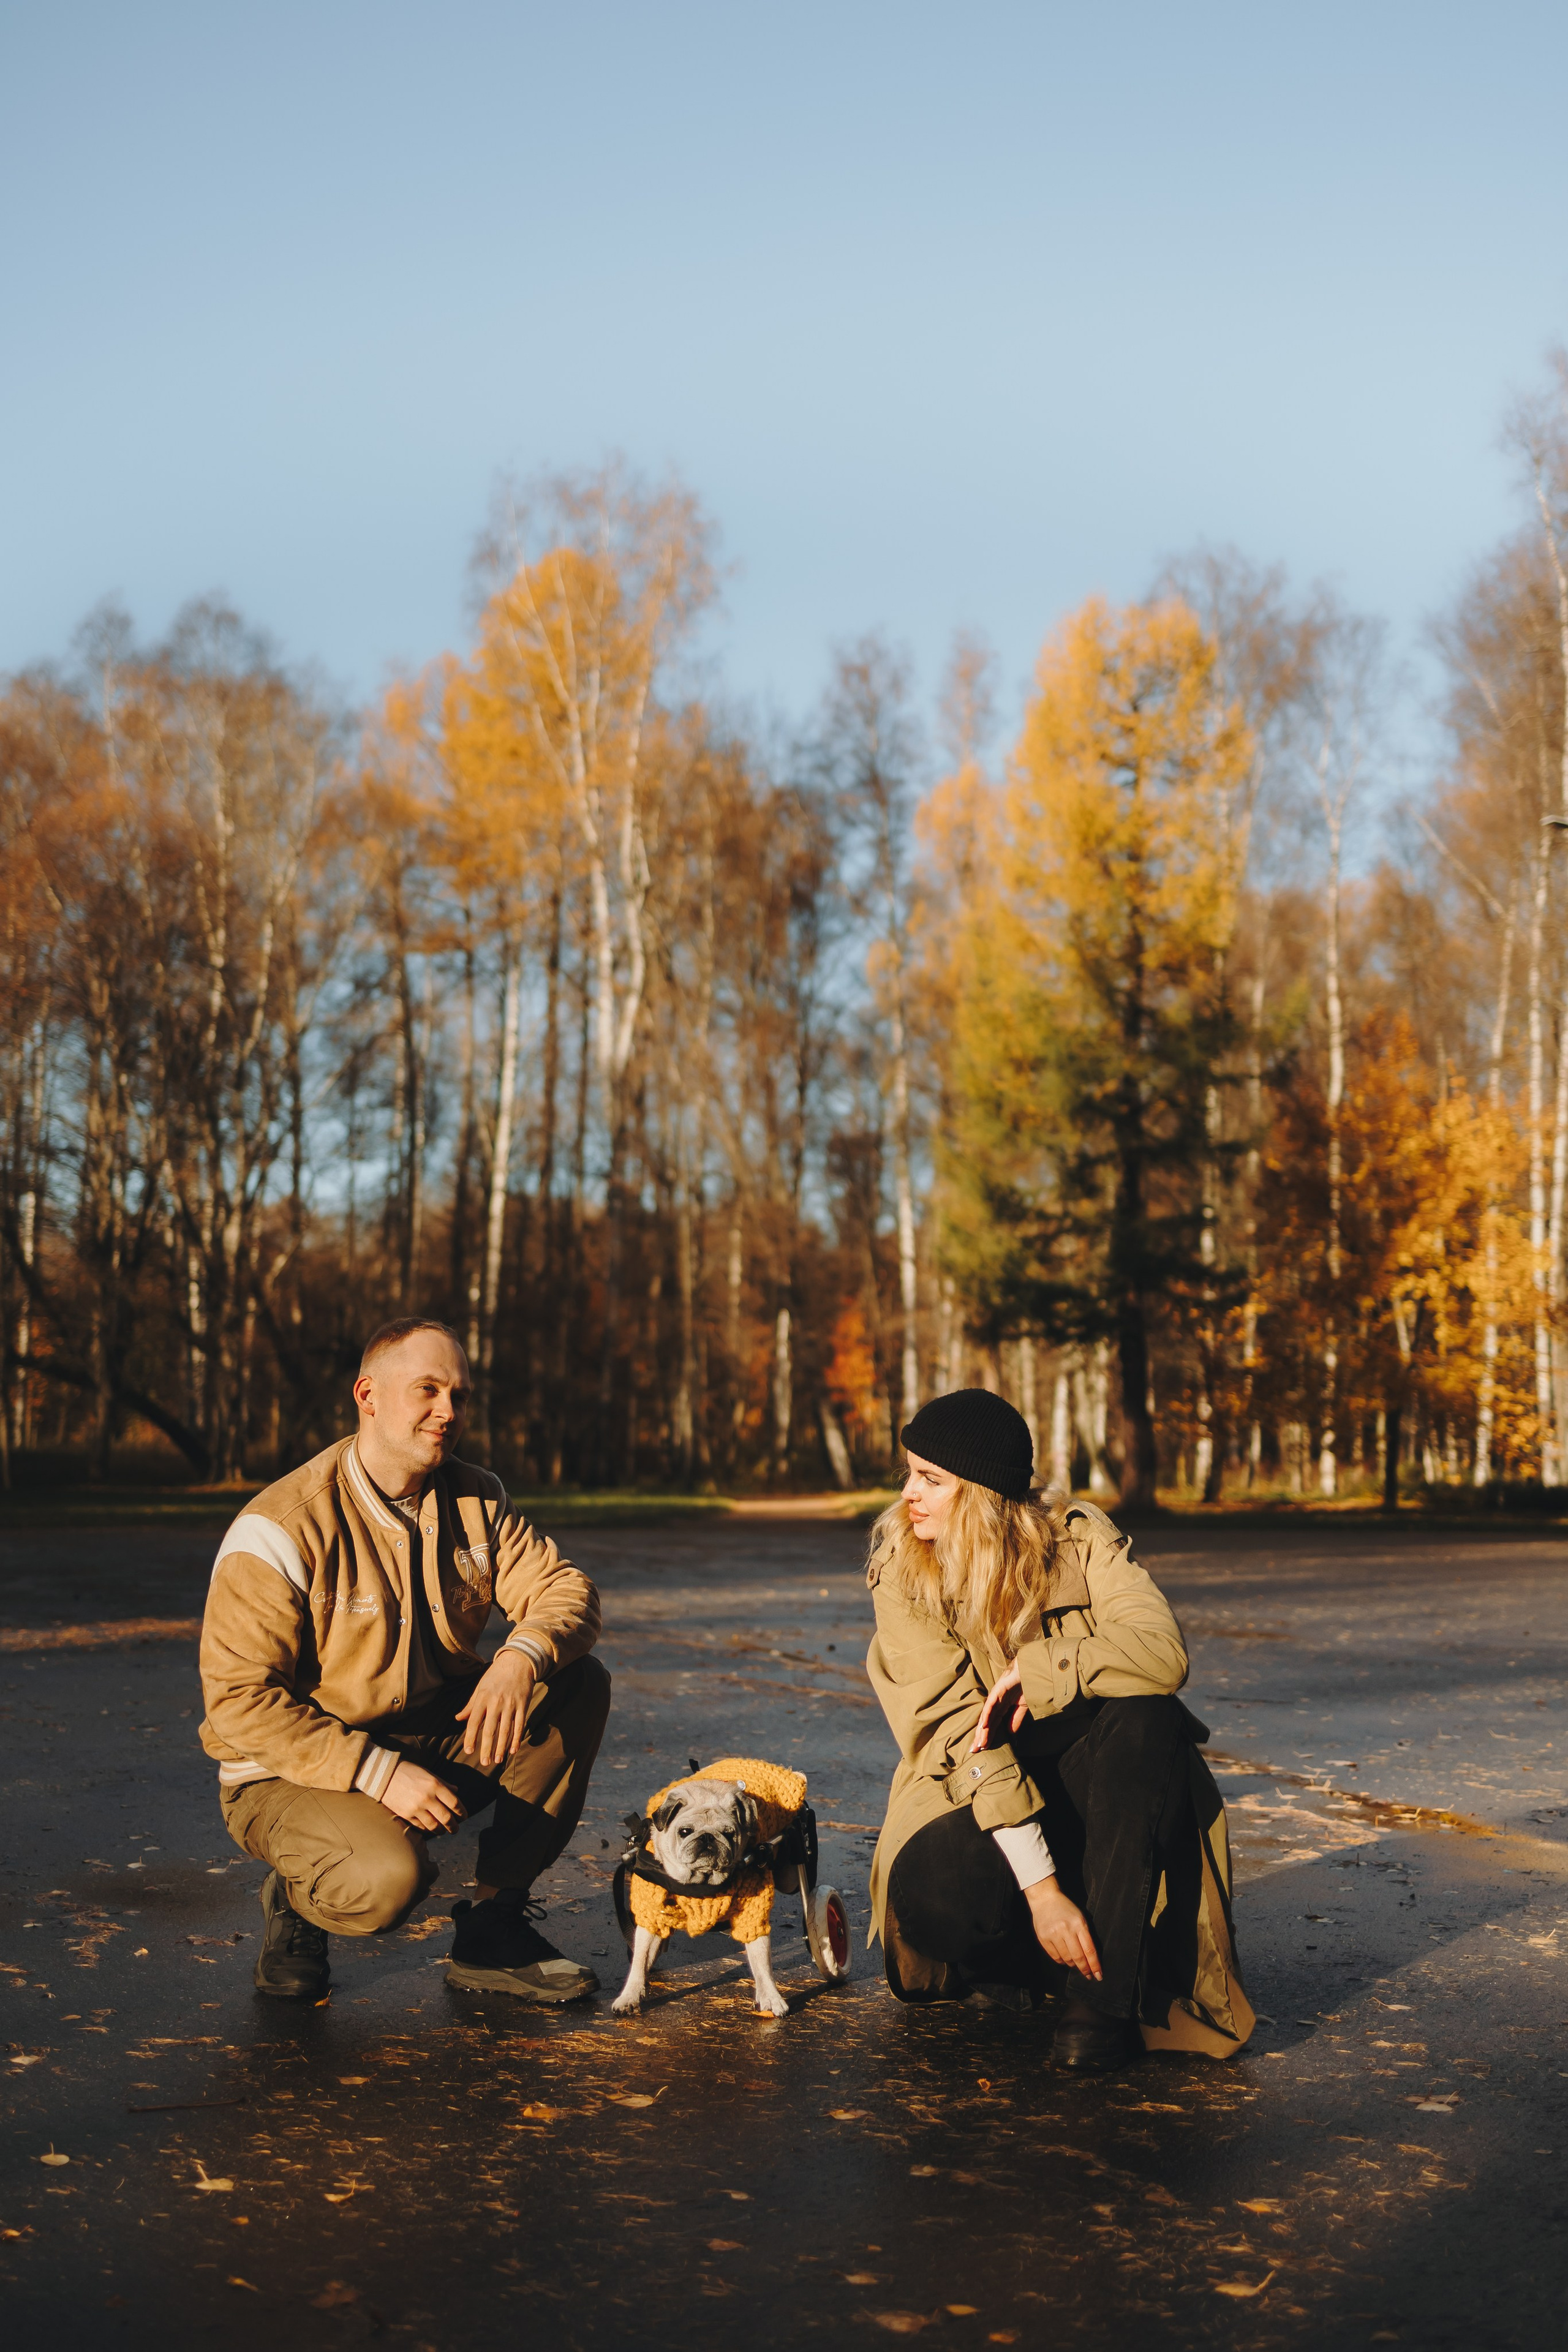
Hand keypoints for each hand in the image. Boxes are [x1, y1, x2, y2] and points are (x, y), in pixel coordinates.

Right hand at [380, 1759, 464, 1833]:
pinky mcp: (406, 1815)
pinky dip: (427, 1829)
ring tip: (443, 1831)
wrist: (385, 1775)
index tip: (464, 1817)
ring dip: (441, 1831)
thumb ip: (444, 1784)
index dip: (462, 1812)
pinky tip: (430, 1828)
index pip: (455, 1803)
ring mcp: (416, 1808)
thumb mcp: (429, 1773)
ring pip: (434, 1826)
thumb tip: (457, 1791)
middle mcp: (427, 1798)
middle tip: (456, 1829)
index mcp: (435, 1785)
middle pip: (446, 1818)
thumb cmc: (410, 1772)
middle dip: (454, 1826)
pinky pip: (421, 1827)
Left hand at [456, 1649, 536, 1768]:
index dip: (471, 1737)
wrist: (517, 1661)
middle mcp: (496, 1702)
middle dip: (486, 1748)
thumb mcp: (480, 1687)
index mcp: (483, 1698)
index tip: (469, 1751)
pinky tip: (513, 1750)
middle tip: (484, 1763)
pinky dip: (517, 1738)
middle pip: (490, 1730)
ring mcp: (511, 1704)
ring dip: (501, 1747)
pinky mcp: (523, 1705)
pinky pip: (520, 1725)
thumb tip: (458, 1718)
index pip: (474, 1721)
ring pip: (505, 1730)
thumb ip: (470, 1705)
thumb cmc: (495, 1675)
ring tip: (497, 1760)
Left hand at [970, 1659, 1026, 1752]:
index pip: (992, 1726)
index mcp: (1000, 1708)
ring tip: (978, 1743)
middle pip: (986, 1723)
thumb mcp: (1021, 1709)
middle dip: (980, 1737)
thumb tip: (1011, 1737)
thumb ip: (1015, 1721)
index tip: (982, 1749)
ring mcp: (995, 1697)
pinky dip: (987, 1715)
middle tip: (974, 1751)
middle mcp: (995, 1704)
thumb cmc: (1024, 1686)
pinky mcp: (998, 1691)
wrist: (1028, 1670)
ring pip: (986, 1717)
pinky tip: (984, 1726)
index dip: (987, 1737)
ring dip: (982, 1731)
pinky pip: (991, 1705)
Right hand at [1025, 1877, 1101, 1980]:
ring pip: (1066, 1959)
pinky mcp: (1043, 1938)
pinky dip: (1062, 1961)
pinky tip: (1065, 1959)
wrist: (1045, 1898)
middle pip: (1078, 1957)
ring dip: (1073, 1965)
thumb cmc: (1066, 1908)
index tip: (1099, 1975)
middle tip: (1089, 1975)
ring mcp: (1053, 1934)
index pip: (1089, 1950)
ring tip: (1076, 1965)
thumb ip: (1085, 1936)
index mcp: (1078, 1923)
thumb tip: (1090, 1958)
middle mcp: (1065, 1929)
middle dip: (1085, 1969)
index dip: (1095, 1965)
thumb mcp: (1080, 1918)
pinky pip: (1055, 1957)